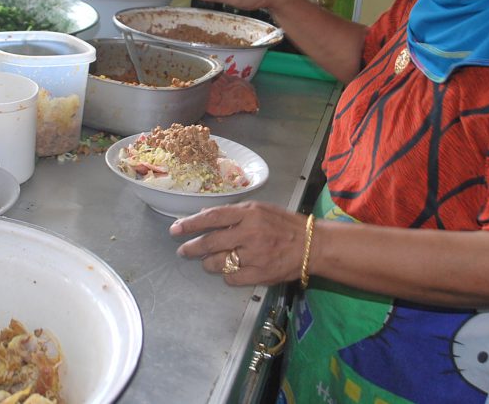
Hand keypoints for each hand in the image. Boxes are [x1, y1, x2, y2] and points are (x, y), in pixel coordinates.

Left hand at [169, 201, 307, 285]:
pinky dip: (227, 275)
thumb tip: (205, 217)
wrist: (312, 245)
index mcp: (249, 213)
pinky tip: (232, 269)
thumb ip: (234, 214)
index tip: (176, 229)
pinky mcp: (259, 275)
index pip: (212, 217)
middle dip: (192, 247)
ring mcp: (254, 256)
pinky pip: (231, 278)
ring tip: (209, 260)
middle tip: (182, 251)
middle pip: (210, 242)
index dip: (191, 224)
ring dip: (209, 262)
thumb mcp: (260, 209)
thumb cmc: (285, 225)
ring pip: (217, 262)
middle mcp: (250, 233)